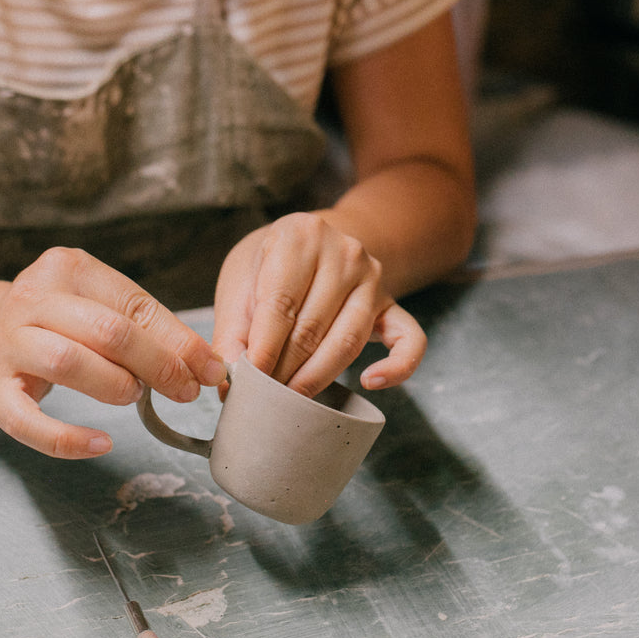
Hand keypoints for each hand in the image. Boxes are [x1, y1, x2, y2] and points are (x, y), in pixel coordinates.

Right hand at [0, 247, 226, 458]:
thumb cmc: (57, 322)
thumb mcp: (97, 306)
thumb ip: (146, 328)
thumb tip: (205, 364)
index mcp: (67, 268)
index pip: (135, 304)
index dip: (180, 341)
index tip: (211, 370)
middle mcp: (32, 299)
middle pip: (107, 331)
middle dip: (158, 364)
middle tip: (186, 391)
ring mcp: (7, 343)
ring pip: (68, 362)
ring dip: (116, 385)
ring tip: (136, 397)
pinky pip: (28, 421)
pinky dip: (68, 438)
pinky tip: (101, 443)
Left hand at [213, 213, 425, 396]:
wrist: (314, 242)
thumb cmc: (271, 265)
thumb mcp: (241, 281)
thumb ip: (233, 329)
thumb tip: (230, 381)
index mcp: (300, 235)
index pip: (280, 304)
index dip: (261, 349)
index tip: (246, 381)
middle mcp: (344, 253)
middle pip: (312, 328)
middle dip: (284, 371)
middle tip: (262, 400)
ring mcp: (373, 278)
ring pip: (347, 341)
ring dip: (317, 378)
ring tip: (291, 402)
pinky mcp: (392, 305)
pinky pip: (409, 341)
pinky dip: (396, 368)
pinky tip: (369, 383)